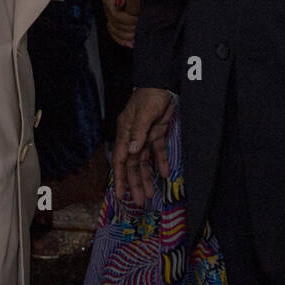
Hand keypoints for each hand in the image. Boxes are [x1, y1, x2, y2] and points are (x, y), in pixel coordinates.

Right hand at [113, 87, 174, 203]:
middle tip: (139, 201)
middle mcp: (133, 137)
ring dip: (147, 178)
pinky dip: (161, 163)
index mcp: (125, 132)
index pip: (121, 159)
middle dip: (135, 183)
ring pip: (144, 162)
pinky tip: (165, 174)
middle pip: (133, 165)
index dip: (120, 177)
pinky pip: (158, 152)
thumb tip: (132, 151)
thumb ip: (138, 132)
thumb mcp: (144, 113)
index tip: (119, 194)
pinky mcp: (157, 133)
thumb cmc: (150, 95)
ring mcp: (145, 136)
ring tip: (149, 195)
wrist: (162, 83)